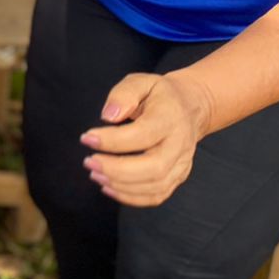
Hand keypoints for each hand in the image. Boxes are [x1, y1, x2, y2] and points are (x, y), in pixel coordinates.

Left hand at [80, 69, 213, 205]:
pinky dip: (131, 197)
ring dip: (121, 185)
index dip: (113, 140)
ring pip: (155, 186)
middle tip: (89, 162)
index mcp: (170, 118)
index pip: (143, 134)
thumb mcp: (141, 81)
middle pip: (153, 167)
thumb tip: (108, 116)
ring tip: (95, 174)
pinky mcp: (178, 177)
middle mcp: (180, 144)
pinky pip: (157, 195)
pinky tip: (109, 187)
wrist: (190, 107)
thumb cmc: (159, 94)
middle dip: (117, 169)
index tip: (87, 138)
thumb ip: (123, 95)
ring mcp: (182, 164)